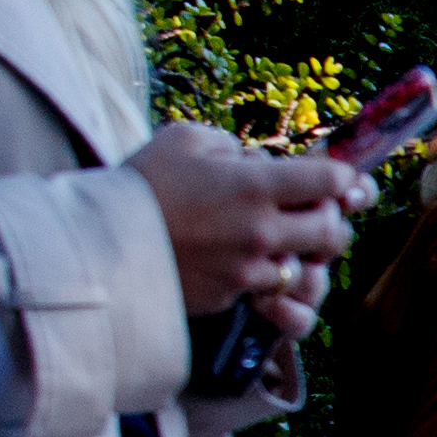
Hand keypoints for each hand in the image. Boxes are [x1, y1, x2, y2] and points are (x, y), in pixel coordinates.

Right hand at [132, 121, 366, 332]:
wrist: (96, 240)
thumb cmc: (139, 182)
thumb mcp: (183, 140)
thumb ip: (229, 145)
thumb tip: (252, 160)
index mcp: (255, 186)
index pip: (331, 180)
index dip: (340, 177)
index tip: (332, 178)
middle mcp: (261, 230)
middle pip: (333, 232)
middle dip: (331, 222)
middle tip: (313, 213)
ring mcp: (248, 269)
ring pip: (307, 270)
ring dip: (301, 255)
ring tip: (278, 242)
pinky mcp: (231, 296)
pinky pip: (269, 292)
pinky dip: (266, 279)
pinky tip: (244, 262)